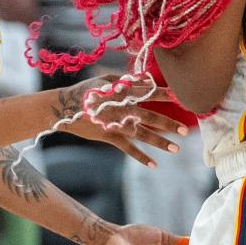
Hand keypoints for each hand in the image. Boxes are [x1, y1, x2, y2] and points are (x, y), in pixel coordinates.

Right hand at [54, 77, 187, 166]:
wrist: (62, 108)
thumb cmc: (85, 91)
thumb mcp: (104, 80)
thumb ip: (124, 81)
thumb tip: (144, 79)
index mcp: (121, 91)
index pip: (148, 91)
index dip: (164, 94)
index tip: (180, 97)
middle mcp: (121, 108)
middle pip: (149, 116)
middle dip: (168, 123)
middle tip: (184, 131)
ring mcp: (115, 124)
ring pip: (142, 134)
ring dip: (159, 142)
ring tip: (176, 149)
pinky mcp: (109, 136)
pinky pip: (127, 148)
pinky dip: (140, 157)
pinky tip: (154, 164)